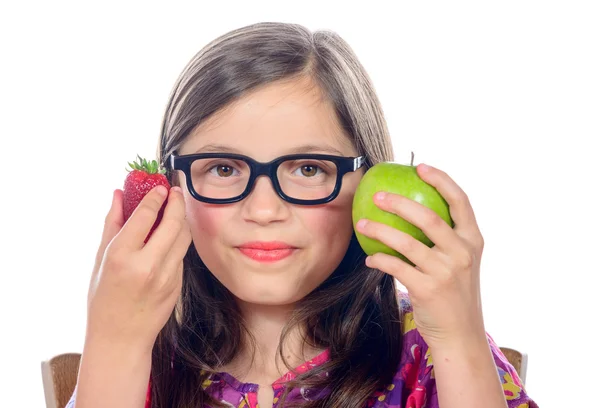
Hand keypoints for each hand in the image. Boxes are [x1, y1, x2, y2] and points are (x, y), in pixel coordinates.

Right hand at [86, 185, 191, 350]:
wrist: (120, 339)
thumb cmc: (103, 300)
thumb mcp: (100, 260)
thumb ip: (112, 224)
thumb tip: (119, 194)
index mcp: (122, 256)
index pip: (145, 215)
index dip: (155, 196)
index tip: (159, 187)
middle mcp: (147, 264)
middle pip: (173, 222)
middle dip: (177, 202)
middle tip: (175, 191)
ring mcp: (167, 276)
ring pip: (184, 237)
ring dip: (182, 219)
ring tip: (175, 209)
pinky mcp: (178, 284)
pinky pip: (182, 254)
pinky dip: (179, 240)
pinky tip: (171, 235)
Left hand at [355, 164, 485, 347]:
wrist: (461, 334)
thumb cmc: (455, 293)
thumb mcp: (462, 262)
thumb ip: (448, 239)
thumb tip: (413, 211)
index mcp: (474, 241)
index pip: (460, 201)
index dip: (441, 180)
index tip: (420, 167)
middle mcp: (463, 253)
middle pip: (429, 217)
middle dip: (400, 202)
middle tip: (378, 195)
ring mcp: (446, 272)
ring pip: (406, 242)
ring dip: (380, 229)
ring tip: (362, 222)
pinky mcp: (427, 289)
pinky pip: (395, 266)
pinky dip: (379, 259)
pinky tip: (369, 256)